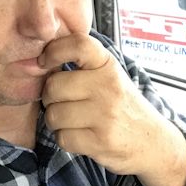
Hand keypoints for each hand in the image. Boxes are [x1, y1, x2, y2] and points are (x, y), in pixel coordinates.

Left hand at [39, 33, 185, 185]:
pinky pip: (63, 138)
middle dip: (49, 96)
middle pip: (54, 85)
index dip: (54, 50)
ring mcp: (106, 115)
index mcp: (108, 65)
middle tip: (61, 101)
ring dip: (56, 121)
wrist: (151, 141)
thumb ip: (78, 65)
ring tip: (73, 119)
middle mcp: (108, 86)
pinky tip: (80, 135)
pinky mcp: (101, 141)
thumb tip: (34, 63)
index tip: (44, 61)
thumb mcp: (108, 75)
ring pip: (54, 115)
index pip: (78, 44)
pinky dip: (65, 139)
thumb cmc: (121, 104)